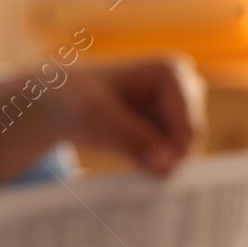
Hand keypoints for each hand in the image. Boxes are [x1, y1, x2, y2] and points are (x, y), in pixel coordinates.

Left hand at [47, 57, 204, 172]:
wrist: (56, 102)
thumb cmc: (73, 99)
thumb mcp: (97, 119)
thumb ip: (133, 141)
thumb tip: (168, 166)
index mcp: (172, 72)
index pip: (189, 126)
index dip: (174, 155)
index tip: (152, 174)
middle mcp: (183, 86)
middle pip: (191, 140)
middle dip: (168, 159)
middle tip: (135, 168)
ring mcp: (178, 107)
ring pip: (184, 151)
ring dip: (161, 165)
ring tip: (126, 160)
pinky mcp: (168, 127)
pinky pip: (173, 156)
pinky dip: (156, 166)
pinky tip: (130, 162)